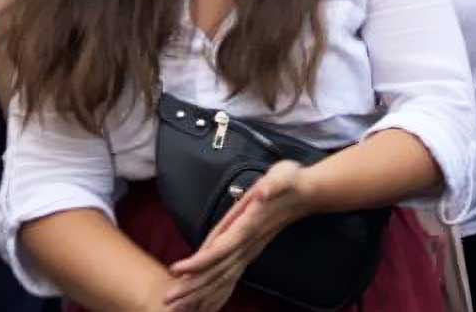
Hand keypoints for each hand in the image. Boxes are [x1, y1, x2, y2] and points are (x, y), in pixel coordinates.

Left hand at [166, 160, 313, 309]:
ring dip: (199, 295)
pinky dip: (216, 294)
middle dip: (192, 288)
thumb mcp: (283, 177)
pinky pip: (230, 278)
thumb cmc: (290, 183)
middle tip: (168, 300)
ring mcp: (248, 252)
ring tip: (177, 308)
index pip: (220, 249)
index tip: (176, 270)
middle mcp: (247, 245)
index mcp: (248, 228)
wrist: (307, 194)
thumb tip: (263, 192)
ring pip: (221, 279)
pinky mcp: (248, 253)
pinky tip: (204, 306)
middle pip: (217, 272)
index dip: (199, 262)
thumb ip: (273, 186)